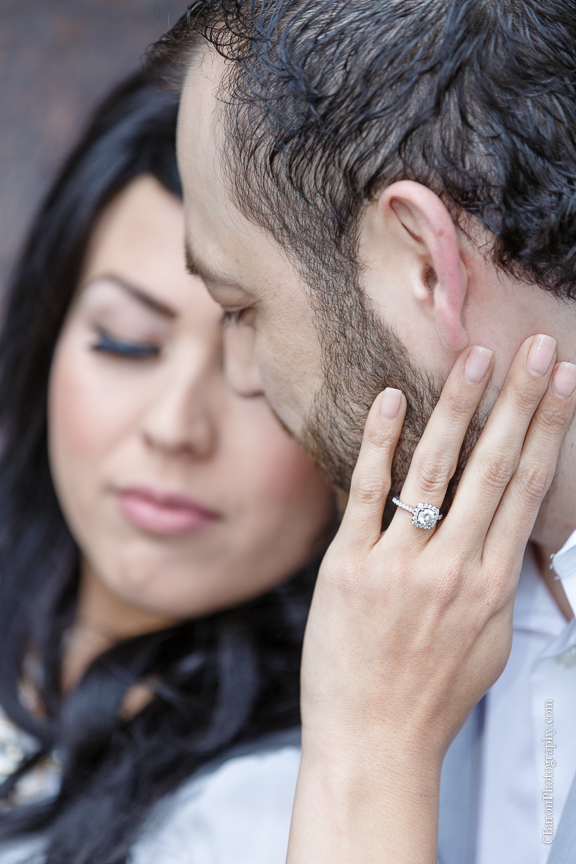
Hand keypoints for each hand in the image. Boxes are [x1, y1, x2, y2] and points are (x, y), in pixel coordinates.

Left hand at [288, 335, 575, 863]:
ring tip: (476, 358)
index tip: (565, 382)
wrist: (373, 741)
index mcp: (493, 585)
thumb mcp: (489, 643)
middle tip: (536, 349)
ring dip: (459, 409)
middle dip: (521, 403)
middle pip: (493, 469)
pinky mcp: (347, 567)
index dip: (549, 430)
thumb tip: (505, 533)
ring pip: (435, 471)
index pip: (528, 489)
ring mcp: (398, 565)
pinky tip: (392, 399)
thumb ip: (497, 582)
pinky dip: (379, 443)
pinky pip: (366, 494)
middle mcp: (452, 569)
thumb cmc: (433, 694)